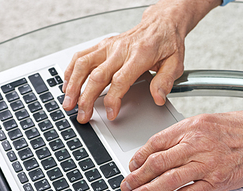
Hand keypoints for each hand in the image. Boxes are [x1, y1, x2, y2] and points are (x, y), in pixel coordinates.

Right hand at [62, 0, 220, 123]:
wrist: (161, 23)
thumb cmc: (168, 43)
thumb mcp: (175, 63)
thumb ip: (165, 81)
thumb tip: (158, 99)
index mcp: (140, 55)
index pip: (121, 80)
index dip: (113, 99)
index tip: (110, 114)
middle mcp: (121, 49)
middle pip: (98, 76)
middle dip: (87, 98)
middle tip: (83, 116)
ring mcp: (109, 46)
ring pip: (84, 64)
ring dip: (73, 85)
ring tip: (68, 103)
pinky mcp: (103, 45)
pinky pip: (81, 56)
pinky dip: (71, 70)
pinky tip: (67, 84)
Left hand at [120, 107, 242, 190]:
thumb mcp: (212, 118)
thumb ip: (187, 131)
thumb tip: (165, 144)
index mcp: (194, 126)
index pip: (157, 142)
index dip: (139, 156)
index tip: (132, 164)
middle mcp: (197, 145)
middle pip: (157, 163)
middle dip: (137, 176)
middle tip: (126, 184)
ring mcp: (206, 166)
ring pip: (167, 181)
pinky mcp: (216, 182)